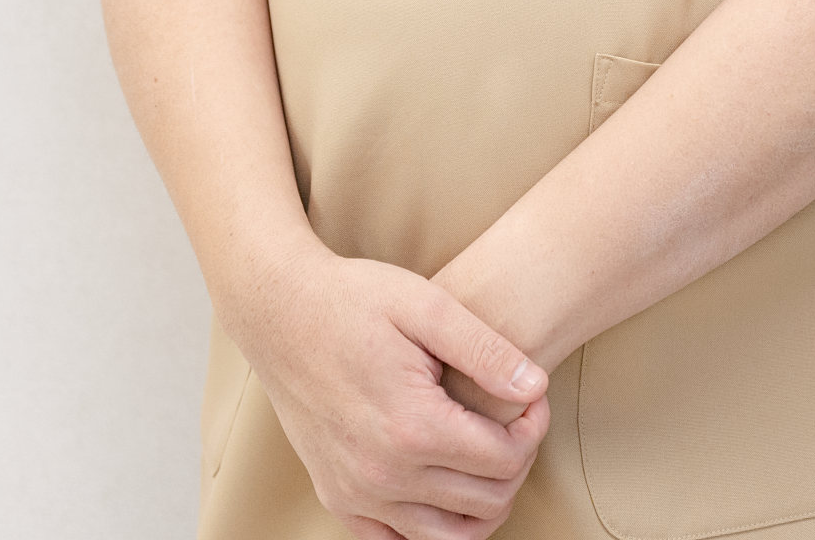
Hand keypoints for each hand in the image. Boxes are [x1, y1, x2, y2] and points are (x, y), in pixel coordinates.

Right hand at [239, 241, 549, 539]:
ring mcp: (356, 493)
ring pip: (448, 538)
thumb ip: (485, 348)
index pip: (504, 459)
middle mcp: (383, 475)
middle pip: (485, 502)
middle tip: (515, 420)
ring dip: (483, 503)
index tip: (532, 397)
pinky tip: (444, 482)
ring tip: (488, 454)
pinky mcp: (337, 497)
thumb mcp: (427, 304)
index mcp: (412, 426)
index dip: (533, 428)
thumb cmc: (353, 299)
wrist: (279, 311)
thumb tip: (535, 387)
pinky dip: (434, 526)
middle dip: (516, 462)